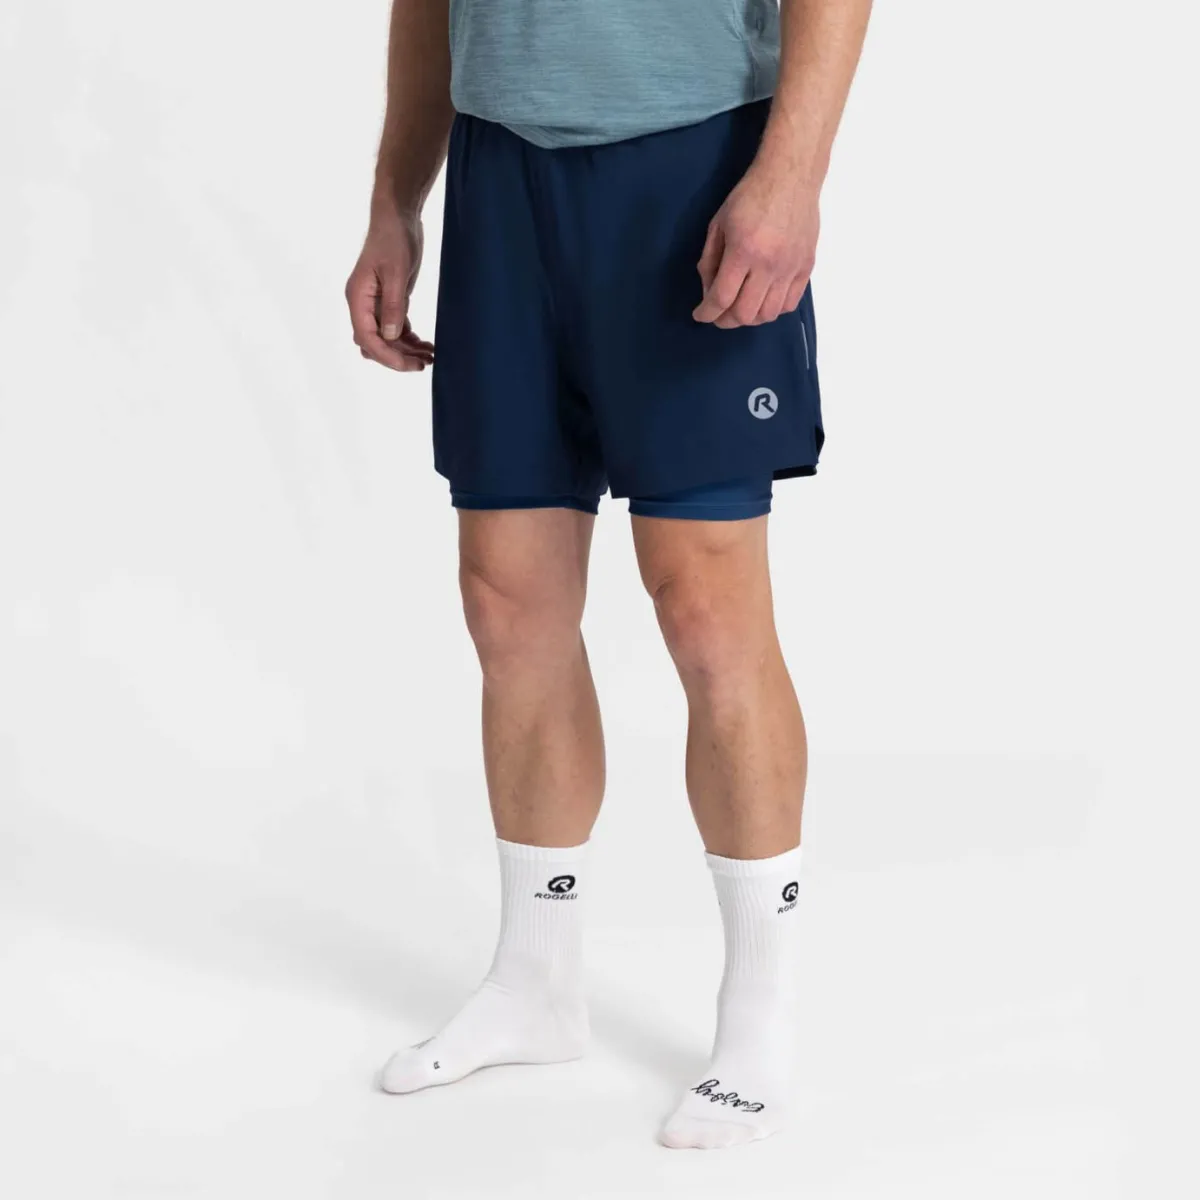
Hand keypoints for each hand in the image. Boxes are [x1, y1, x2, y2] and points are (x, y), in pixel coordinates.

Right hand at [345, 207, 434, 371]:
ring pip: (386, 339)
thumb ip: (393, 305)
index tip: (409, 365)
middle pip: (375, 344)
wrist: (398, 218)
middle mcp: (363, 305)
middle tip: (424, 363)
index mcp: (357, 298)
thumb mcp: (396, 272)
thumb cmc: (393, 239)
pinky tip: (425, 344)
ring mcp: (375, 304)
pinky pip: (395, 328)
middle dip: (397, 357)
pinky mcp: (388, 301)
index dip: (387, 356)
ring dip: (406, 350)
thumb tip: (389, 336)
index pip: (367, 338)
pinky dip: (408, 339)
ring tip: (430, 356)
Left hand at [693, 161, 819, 328]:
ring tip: (740, 308)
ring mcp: (790, 268)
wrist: (791, 176)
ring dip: (749, 318)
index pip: (722, 298)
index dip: (707, 313)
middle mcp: (769, 264)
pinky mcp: (806, 267)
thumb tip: (708, 291)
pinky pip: (789, 304)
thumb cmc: (750, 196)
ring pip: (768, 314)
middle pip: (745, 313)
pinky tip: (763, 300)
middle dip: (726, 320)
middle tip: (719, 313)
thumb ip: (709, 260)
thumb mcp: (718, 224)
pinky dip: (772, 310)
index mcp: (743, 251)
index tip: (700, 314)